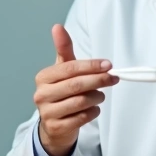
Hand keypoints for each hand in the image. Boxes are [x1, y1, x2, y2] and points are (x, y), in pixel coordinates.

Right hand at [33, 24, 117, 155]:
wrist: (54, 125)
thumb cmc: (62, 93)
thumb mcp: (62, 71)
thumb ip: (64, 50)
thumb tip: (58, 27)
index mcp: (43, 77)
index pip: (70, 68)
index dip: (91, 66)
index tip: (108, 65)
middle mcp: (42, 95)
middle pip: (76, 85)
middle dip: (98, 80)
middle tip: (113, 78)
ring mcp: (47, 113)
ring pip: (80, 102)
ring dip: (96, 98)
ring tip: (100, 95)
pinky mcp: (56, 128)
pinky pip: (82, 118)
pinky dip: (93, 112)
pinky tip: (93, 109)